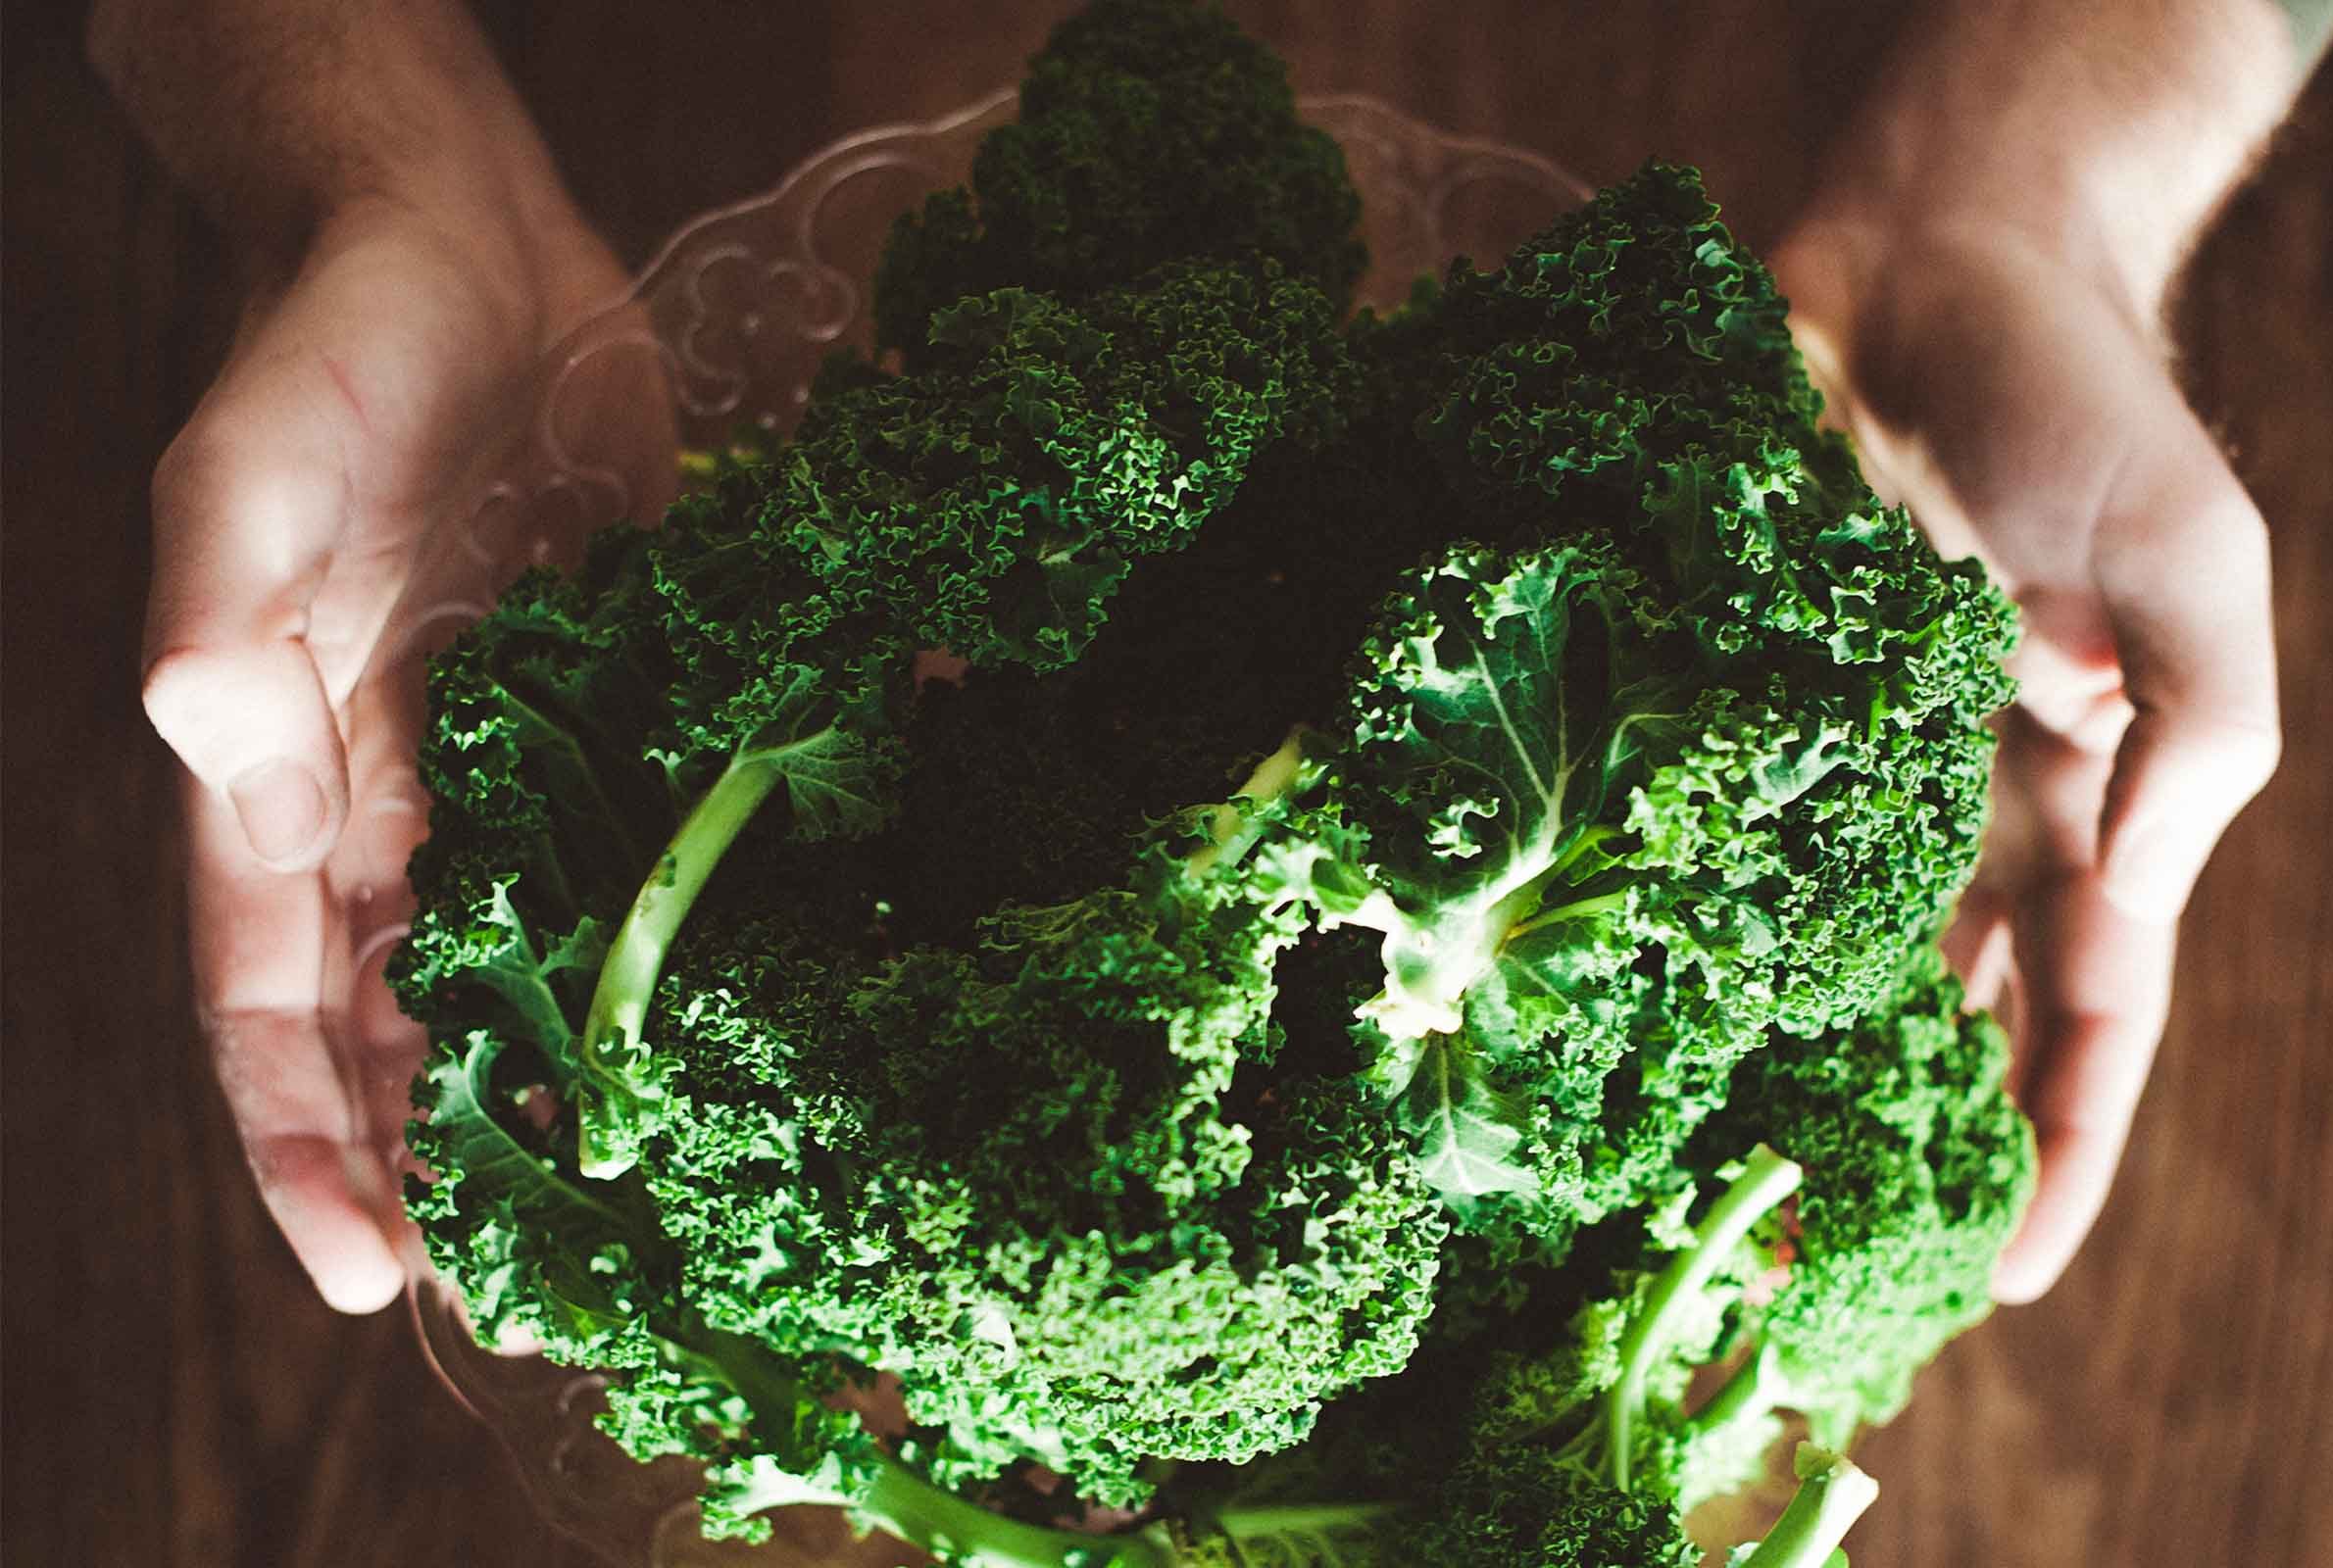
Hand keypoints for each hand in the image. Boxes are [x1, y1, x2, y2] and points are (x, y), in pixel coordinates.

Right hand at [142, 189, 670, 1311]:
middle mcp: (403, 803)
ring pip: (549, 966)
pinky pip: (666, 838)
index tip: (366, 1276)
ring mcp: (522, 762)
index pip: (272, 1007)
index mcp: (289, 781)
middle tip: (552, 1296)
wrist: (460, 246)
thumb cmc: (332, 348)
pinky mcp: (631, 703)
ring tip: (676, 1200)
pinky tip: (791, 996)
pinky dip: (711, 921)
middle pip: (418, 1026)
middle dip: (466, 1163)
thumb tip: (211, 757)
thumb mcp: (251, 470)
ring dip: (597, 1083)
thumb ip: (221, 615)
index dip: (309, 1146)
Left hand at [1770, 215, 2279, 1302]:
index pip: (2086, 1015)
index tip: (2006, 1279)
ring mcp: (1830, 761)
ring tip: (1717, 1192)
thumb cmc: (2081, 408)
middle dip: (1902, 1146)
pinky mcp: (1726, 697)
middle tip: (1829, 1277)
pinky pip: (1695, 838)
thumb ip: (2192, 737)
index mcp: (2082, 799)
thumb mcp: (2196, 565)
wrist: (1931, 263)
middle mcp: (1950, 807)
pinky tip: (1622, 1016)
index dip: (2057, 1149)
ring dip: (1779, 1071)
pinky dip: (1671, 929)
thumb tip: (2120, 896)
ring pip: (1809, 958)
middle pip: (1938, 1018)